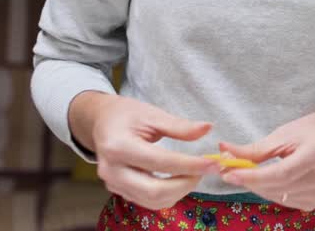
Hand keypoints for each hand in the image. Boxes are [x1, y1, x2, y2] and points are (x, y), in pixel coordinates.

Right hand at [73, 92, 220, 209]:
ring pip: (153, 201)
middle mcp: (112, 170)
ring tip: (196, 173)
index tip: (212, 162)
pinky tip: (181, 179)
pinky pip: (148, 201)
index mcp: (118, 146)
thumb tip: (207, 129)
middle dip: (186, 184)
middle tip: (206, 170)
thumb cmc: (126, 114)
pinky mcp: (119, 190)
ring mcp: (113, 184)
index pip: (160, 161)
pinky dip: (169, 195)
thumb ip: (180, 126)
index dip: (189, 165)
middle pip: (154, 190)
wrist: (102, 122)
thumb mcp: (152, 114)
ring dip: (180, 191)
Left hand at [218, 112, 314, 210]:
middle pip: (276, 187)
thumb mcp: (287, 132)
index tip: (229, 173)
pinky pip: (285, 201)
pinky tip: (268, 180)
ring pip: (277, 197)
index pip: (280, 174)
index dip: (253, 176)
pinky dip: (271, 192)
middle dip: (249, 181)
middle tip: (229, 171)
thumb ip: (257, 148)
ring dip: (258, 187)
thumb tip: (225, 151)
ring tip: (246, 173)